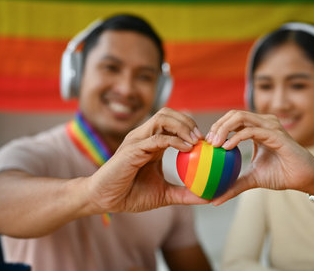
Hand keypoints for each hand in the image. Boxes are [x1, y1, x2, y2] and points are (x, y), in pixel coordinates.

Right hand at [87, 108, 207, 212]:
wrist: (105, 200)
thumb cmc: (131, 195)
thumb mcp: (164, 194)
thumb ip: (184, 193)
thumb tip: (208, 198)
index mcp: (151, 143)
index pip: (172, 123)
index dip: (190, 127)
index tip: (206, 141)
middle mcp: (144, 137)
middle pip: (168, 114)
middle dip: (188, 121)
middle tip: (202, 137)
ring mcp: (137, 140)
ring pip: (162, 118)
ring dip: (182, 125)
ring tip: (196, 140)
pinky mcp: (132, 149)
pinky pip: (156, 138)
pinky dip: (174, 140)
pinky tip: (187, 148)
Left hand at [206, 110, 313, 204]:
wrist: (305, 177)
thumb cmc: (281, 174)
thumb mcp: (252, 178)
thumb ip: (234, 184)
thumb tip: (214, 200)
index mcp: (257, 128)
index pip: (232, 119)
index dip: (217, 127)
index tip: (206, 143)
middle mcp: (263, 123)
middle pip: (233, 114)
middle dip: (217, 125)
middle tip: (207, 142)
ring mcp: (270, 126)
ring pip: (240, 117)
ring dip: (223, 128)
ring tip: (214, 144)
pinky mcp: (276, 134)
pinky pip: (251, 131)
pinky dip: (236, 137)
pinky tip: (227, 147)